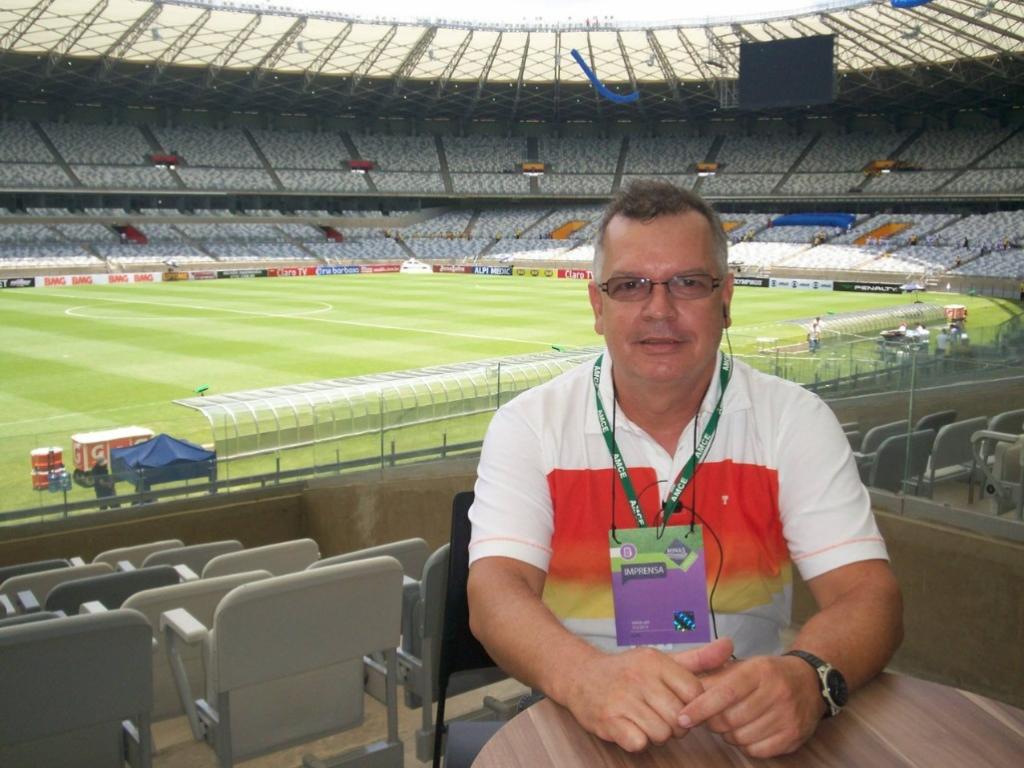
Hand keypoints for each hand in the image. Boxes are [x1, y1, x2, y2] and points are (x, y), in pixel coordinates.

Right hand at [562, 637, 732, 751]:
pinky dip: (638, 741)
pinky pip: (639, 742)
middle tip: (660, 716)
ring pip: (662, 733)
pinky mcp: (608, 720)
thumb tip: (730, 646)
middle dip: (675, 724)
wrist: (579, 675)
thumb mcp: (661, 660)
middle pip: (679, 717)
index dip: (692, 705)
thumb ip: (698, 659)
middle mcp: (639, 677)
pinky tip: (630, 728)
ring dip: (656, 734)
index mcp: (655, 661)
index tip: (679, 704)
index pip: (695, 692)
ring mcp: (622, 699)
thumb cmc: (627, 671)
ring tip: (644, 721)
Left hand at [677, 654, 823, 757]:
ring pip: (741, 737)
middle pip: (730, 719)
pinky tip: (747, 731)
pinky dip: (745, 745)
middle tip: (711, 716)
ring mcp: (787, 717)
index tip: (682, 717)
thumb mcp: (743, 666)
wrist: (809, 683)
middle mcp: (776, 693)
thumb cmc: (766, 674)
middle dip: (712, 721)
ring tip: (732, 721)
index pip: (726, 693)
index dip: (701, 707)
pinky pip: (756, 750)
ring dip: (728, 734)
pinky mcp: (793, 737)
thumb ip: (714, 676)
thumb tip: (685, 691)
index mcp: (760, 671)